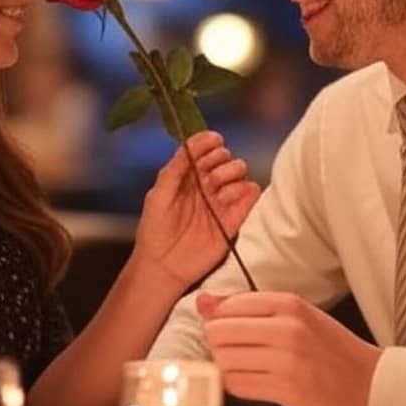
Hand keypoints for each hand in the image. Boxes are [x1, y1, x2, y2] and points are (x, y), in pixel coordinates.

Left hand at [130, 131, 260, 290]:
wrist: (164, 266)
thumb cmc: (155, 230)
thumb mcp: (159, 194)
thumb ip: (175, 168)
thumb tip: (191, 145)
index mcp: (187, 178)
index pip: (204, 151)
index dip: (209, 142)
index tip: (214, 140)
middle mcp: (206, 187)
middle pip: (225, 160)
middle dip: (222, 159)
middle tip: (212, 171)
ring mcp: (221, 203)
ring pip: (240, 175)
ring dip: (233, 174)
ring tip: (219, 187)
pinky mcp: (234, 220)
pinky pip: (250, 197)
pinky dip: (248, 191)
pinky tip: (234, 197)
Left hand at [199, 291, 380, 405]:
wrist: (369, 383)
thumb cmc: (332, 348)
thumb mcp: (297, 315)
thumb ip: (248, 307)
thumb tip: (203, 301)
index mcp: (290, 304)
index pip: (229, 306)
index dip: (220, 319)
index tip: (229, 328)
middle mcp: (287, 329)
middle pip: (219, 332)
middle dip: (219, 343)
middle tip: (236, 349)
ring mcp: (286, 360)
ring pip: (224, 360)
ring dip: (227, 365)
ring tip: (247, 365)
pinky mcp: (285, 390)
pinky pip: (237, 385)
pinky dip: (237, 384)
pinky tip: (253, 380)